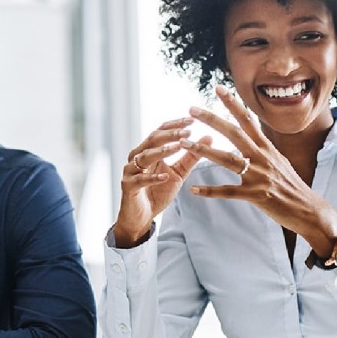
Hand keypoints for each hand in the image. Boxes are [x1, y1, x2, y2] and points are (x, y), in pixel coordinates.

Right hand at [113, 117, 203, 246]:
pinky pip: (140, 180)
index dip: (175, 125)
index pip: (160, 132)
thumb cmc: (157, 192)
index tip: (192, 120)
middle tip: (187, 131)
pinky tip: (165, 176)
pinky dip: (153, 178)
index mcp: (148, 151)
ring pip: (144, 156)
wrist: (142, 217)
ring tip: (178, 147)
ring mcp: (130, 171)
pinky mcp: (128, 187)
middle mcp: (137, 157)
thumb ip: (191, 157)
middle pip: (152, 140)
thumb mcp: (178, 173)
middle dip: (170, 134)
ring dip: (162, 151)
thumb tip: (209, 137)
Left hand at [180, 86, 336, 255]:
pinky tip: (194, 190)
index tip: (218, 89)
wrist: (309, 210)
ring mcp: (259, 176)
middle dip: (212, 120)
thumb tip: (254, 136)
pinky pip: (228, 192)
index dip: (233, 104)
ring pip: (227, 159)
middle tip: (192, 109)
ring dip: (204, 151)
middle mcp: (262, 158)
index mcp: (267, 148)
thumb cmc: (292, 187)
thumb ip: (264, 149)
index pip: (248, 120)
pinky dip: (210, 191)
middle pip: (234, 133)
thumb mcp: (279, 161)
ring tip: (185, 144)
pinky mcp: (256, 195)